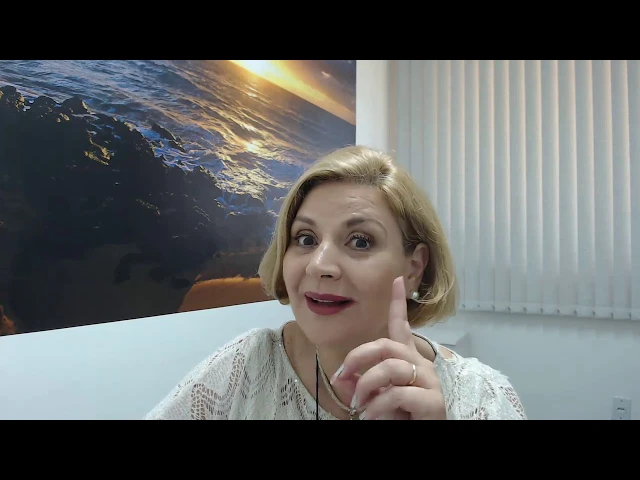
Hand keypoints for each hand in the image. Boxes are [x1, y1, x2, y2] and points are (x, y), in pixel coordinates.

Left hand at [331, 277, 445, 419]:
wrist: (438, 431)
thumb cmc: (408, 415)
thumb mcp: (379, 399)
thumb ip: (363, 385)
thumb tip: (343, 378)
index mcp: (411, 362)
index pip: (402, 328)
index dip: (398, 304)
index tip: (397, 280)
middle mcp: (421, 366)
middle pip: (386, 345)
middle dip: (357, 357)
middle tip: (341, 377)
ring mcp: (429, 382)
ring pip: (390, 367)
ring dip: (367, 385)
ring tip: (359, 406)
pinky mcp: (433, 402)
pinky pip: (397, 394)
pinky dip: (378, 406)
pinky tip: (371, 416)